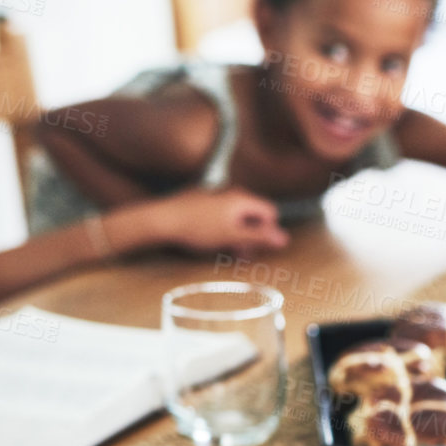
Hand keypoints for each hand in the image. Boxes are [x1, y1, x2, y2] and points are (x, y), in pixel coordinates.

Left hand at [113, 189, 288, 257]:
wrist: (160, 219)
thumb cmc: (197, 228)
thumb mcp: (232, 236)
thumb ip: (260, 237)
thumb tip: (285, 239)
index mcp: (242, 198)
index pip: (270, 212)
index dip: (268, 231)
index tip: (256, 247)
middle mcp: (231, 191)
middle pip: (254, 213)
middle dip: (252, 234)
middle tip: (242, 254)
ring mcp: (214, 193)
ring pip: (236, 214)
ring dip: (237, 231)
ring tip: (226, 249)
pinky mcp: (200, 198)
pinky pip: (221, 212)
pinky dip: (222, 225)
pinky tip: (208, 238)